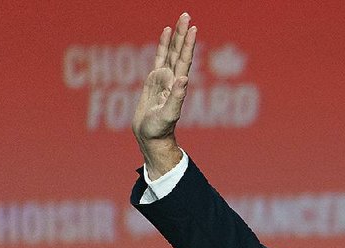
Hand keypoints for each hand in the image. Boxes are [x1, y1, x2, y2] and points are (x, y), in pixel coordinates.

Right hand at [132, 13, 196, 177]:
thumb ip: (176, 98)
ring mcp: (163, 78)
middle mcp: (172, 78)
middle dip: (183, 34)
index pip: (184, 60)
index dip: (188, 45)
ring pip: (170, 52)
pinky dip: (162, 46)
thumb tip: (183, 79)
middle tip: (186, 15)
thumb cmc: (159, 129)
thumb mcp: (168, 114)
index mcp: (177, 84)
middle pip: (179, 52)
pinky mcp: (153, 80)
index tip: (193, 28)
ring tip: (179, 20)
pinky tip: (165, 34)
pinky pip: (158, 58)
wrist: (151, 136)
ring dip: (175, 37)